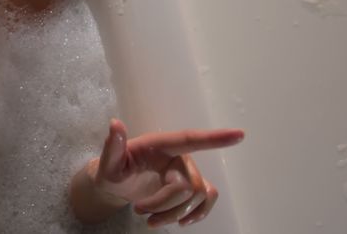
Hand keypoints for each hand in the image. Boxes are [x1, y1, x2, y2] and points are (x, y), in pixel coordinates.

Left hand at [89, 118, 243, 227]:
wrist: (116, 185)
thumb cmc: (112, 170)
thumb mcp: (107, 162)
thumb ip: (112, 146)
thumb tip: (115, 124)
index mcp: (160, 145)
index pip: (189, 139)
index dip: (214, 138)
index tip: (239, 135)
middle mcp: (178, 156)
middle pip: (188, 185)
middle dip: (163, 204)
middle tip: (139, 211)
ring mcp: (186, 172)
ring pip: (197, 197)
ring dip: (174, 214)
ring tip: (150, 220)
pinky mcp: (190, 187)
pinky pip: (207, 199)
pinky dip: (198, 213)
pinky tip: (181, 221)